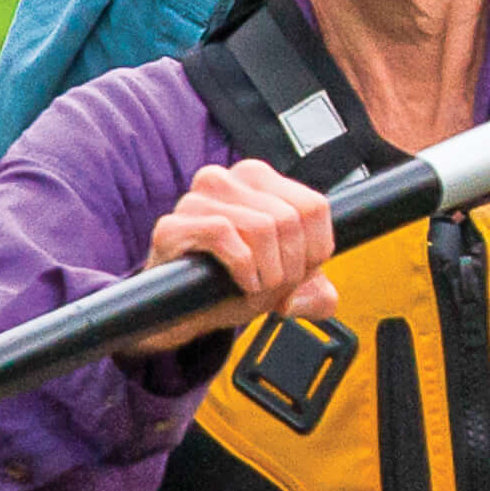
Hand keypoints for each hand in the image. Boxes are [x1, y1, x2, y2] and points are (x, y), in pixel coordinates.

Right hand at [132, 159, 335, 354]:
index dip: (316, 249)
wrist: (183, 311)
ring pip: (262, 226)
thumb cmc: (233, 284)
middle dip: (292, 266)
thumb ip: (315, 291)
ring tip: (258, 287)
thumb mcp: (285, 284)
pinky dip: (243, 267)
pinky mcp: (172, 225)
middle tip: (275, 286)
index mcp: (257, 179)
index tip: (301, 272)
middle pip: (290, 219)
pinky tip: (242, 283)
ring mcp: (196, 199)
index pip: (313, 206)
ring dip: (269, 271)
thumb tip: (314, 300)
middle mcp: (226, 179)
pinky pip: (223, 234)